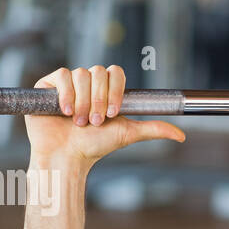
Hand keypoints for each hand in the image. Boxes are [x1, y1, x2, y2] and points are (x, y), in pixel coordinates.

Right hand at [24, 65, 184, 163]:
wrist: (67, 156)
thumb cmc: (94, 146)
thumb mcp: (127, 134)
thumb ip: (153, 129)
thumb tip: (181, 135)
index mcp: (105, 90)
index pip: (115, 72)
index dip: (116, 90)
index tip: (114, 113)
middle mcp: (86, 84)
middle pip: (98, 72)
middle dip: (100, 99)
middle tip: (96, 122)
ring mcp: (67, 84)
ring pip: (80, 74)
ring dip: (84, 102)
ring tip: (80, 122)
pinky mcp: (47, 85)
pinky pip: (61, 76)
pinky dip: (67, 94)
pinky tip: (66, 112)